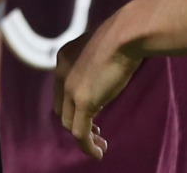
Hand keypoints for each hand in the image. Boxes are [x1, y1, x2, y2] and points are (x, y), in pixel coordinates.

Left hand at [53, 14, 143, 159]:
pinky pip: (80, 132)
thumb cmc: (121, 35)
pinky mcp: (83, 101)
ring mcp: (70, 88)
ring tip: (100, 144)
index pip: (61, 89)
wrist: (126, 34)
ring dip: (83, 137)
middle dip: (76, 121)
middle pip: (62, 108)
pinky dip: (87, 145)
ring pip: (69, 123)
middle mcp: (61, 73)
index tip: (94, 111)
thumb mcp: (100, 50)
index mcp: (63, 58)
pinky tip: (99, 152)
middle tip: (96, 130)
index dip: (73, 104)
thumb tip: (101, 84)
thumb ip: (94, 66)